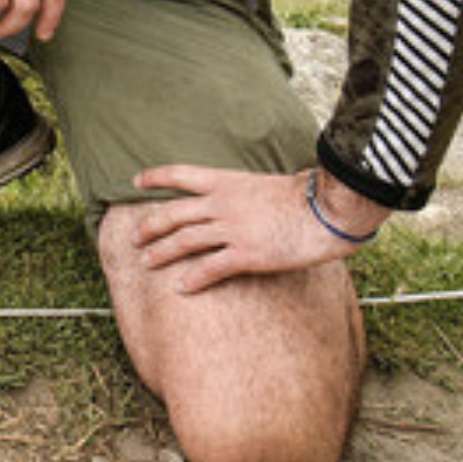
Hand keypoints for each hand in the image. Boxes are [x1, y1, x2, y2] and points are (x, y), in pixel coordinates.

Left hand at [131, 165, 381, 292]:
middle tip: (134, 237)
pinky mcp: (246, 255)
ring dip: (162, 252)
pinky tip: (181, 287)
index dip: (155, 177)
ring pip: (185, 241)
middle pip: (174, 214)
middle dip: (150, 226)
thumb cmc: (309, 196)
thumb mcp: (270, 181)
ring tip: (147, 261)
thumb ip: (250, 189)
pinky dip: (192, 278)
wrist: (328, 210)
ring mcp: (232, 229)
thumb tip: (253, 191)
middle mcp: (222, 204)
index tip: (136, 181)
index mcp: (227, 181)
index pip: (180, 174)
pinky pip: (210, 268)